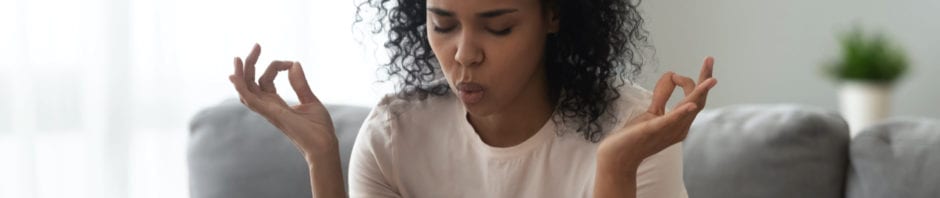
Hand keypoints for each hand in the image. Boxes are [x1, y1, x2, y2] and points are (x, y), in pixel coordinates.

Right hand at [228, 44, 336, 158]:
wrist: (324, 146)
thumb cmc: (319, 129)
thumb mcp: (310, 100)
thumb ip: (300, 84)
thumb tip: (294, 64)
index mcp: (276, 104)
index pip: (266, 80)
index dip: (276, 66)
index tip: (291, 63)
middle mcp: (269, 107)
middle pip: (251, 83)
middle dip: (251, 64)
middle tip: (256, 46)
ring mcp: (268, 111)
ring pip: (246, 91)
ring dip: (240, 74)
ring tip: (239, 58)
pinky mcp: (271, 114)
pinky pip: (250, 100)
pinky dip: (241, 88)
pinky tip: (235, 76)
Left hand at [598, 56, 716, 167]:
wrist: (618, 159)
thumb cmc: (634, 138)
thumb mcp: (651, 113)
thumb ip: (662, 97)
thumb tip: (671, 75)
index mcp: (680, 124)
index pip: (695, 100)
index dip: (698, 82)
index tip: (689, 68)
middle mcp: (679, 128)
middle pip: (698, 101)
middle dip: (704, 80)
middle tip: (710, 59)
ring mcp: (668, 131)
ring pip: (689, 109)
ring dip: (700, 92)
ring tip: (711, 79)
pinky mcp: (653, 131)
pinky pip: (671, 121)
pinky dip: (682, 112)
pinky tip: (690, 104)